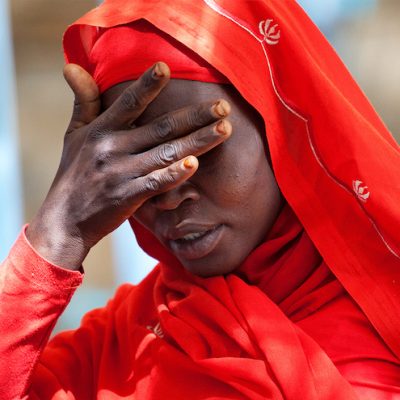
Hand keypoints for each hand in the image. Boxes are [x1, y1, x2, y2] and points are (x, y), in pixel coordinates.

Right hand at [26, 62, 231, 269]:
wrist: (65, 219)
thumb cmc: (74, 174)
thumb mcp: (74, 135)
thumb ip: (83, 102)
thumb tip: (72, 67)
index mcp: (101, 130)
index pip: (128, 103)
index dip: (146, 85)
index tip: (167, 67)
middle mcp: (112, 148)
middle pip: (160, 128)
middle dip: (195, 116)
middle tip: (223, 106)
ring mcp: (121, 173)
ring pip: (166, 153)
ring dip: (198, 141)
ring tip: (225, 129)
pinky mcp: (127, 197)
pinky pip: (156, 183)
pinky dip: (175, 174)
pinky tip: (195, 164)